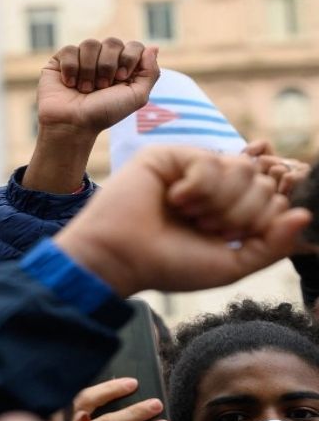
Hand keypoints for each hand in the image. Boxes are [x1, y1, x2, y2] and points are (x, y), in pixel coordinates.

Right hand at [23, 40, 158, 193]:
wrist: (72, 123)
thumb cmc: (104, 113)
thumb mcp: (136, 97)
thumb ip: (151, 72)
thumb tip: (153, 48)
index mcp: (123, 67)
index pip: (134, 46)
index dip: (128, 59)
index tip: (120, 79)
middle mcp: (103, 60)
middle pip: (112, 42)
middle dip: (107, 66)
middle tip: (101, 87)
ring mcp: (81, 59)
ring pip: (90, 44)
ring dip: (89, 70)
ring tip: (84, 89)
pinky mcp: (60, 61)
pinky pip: (69, 50)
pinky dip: (71, 69)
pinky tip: (69, 84)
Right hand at [54, 146, 311, 296]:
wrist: (120, 257)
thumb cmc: (168, 264)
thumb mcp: (232, 264)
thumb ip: (272, 244)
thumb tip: (304, 214)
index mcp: (228, 211)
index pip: (273, 198)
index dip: (261, 218)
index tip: (226, 237)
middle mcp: (213, 187)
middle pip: (261, 182)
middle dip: (239, 213)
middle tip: (204, 227)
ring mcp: (192, 169)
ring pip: (240, 168)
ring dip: (218, 200)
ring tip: (189, 213)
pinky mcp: (170, 155)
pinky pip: (210, 160)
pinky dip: (198, 186)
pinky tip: (174, 198)